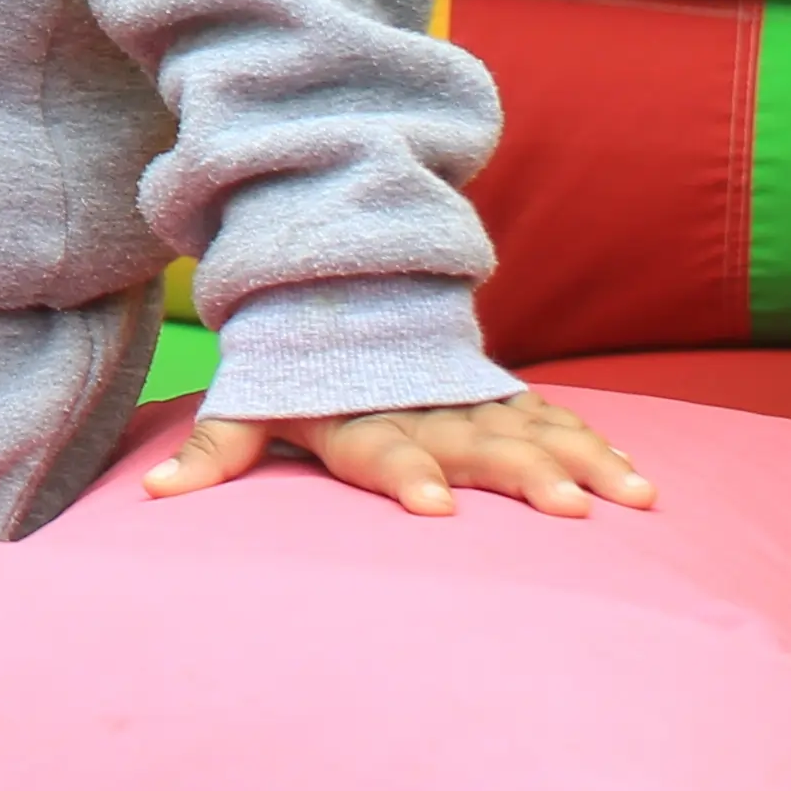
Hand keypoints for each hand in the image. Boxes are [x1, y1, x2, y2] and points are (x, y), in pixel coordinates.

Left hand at [145, 390, 651, 517]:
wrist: (335, 279)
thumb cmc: (291, 365)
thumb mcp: (250, 399)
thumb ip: (212, 452)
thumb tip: (153, 498)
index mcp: (357, 416)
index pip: (380, 449)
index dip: (404, 474)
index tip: (433, 506)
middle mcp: (419, 406)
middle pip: (473, 443)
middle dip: (521, 474)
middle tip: (566, 510)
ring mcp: (467, 397)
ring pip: (529, 430)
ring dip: (578, 463)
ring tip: (625, 499)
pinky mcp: (501, 394)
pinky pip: (553, 420)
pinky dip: (593, 446)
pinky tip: (637, 484)